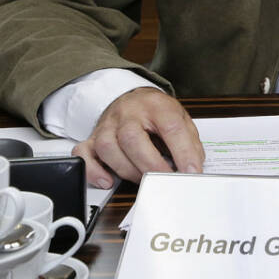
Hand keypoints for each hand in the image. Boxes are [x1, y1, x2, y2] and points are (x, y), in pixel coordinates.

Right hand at [73, 88, 203, 188]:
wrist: (132, 99)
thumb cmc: (157, 112)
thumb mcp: (180, 118)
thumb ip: (189, 141)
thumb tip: (194, 167)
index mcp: (156, 106)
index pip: (170, 127)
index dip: (183, 152)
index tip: (191, 171)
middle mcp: (128, 114)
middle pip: (132, 138)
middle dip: (151, 165)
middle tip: (164, 179)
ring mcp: (108, 126)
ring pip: (108, 148)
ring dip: (127, 170)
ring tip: (143, 179)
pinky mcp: (92, 138)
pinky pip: (84, 154)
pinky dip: (93, 171)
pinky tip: (107, 180)